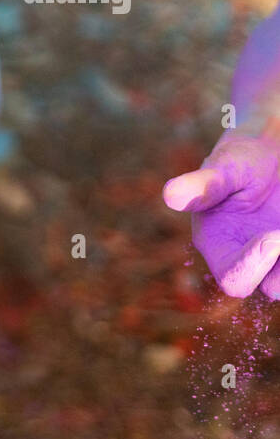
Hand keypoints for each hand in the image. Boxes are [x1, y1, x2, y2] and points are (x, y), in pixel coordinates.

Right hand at [164, 131, 279, 298]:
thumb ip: (202, 186)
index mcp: (218, 246)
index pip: (234, 279)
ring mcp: (275, 259)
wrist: (273, 150)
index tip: (275, 236)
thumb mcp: (225, 166)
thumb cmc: (244, 156)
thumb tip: (169, 195)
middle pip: (272, 288)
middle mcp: (248, 258)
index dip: (254, 265)